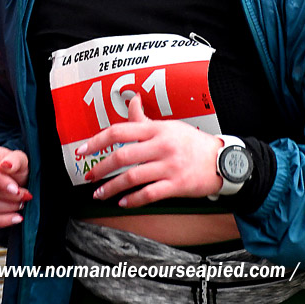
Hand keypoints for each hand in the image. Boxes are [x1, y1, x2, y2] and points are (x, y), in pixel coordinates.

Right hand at [0, 145, 30, 226]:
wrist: (9, 176)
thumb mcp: (19, 158)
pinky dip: (0, 221)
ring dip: (6, 209)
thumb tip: (6, 165)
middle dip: (8, 197)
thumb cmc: (13, 165)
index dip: (1, 182)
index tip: (16, 190)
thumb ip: (15, 160)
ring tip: (21, 205)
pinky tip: (14, 218)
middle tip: (25, 197)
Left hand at [78, 95, 222, 207]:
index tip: (82, 150)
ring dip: (112, 188)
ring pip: (132, 177)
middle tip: (89, 176)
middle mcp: (161, 145)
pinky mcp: (177, 185)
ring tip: (99, 194)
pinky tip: (123, 203)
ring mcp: (169, 166)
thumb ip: (145, 119)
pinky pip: (149, 194)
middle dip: (100, 168)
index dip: (97, 141)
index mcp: (156, 129)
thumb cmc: (192, 142)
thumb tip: (131, 100)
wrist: (222, 160)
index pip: (120, 131)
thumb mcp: (169, 126)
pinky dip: (133, 200)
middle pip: (122, 156)